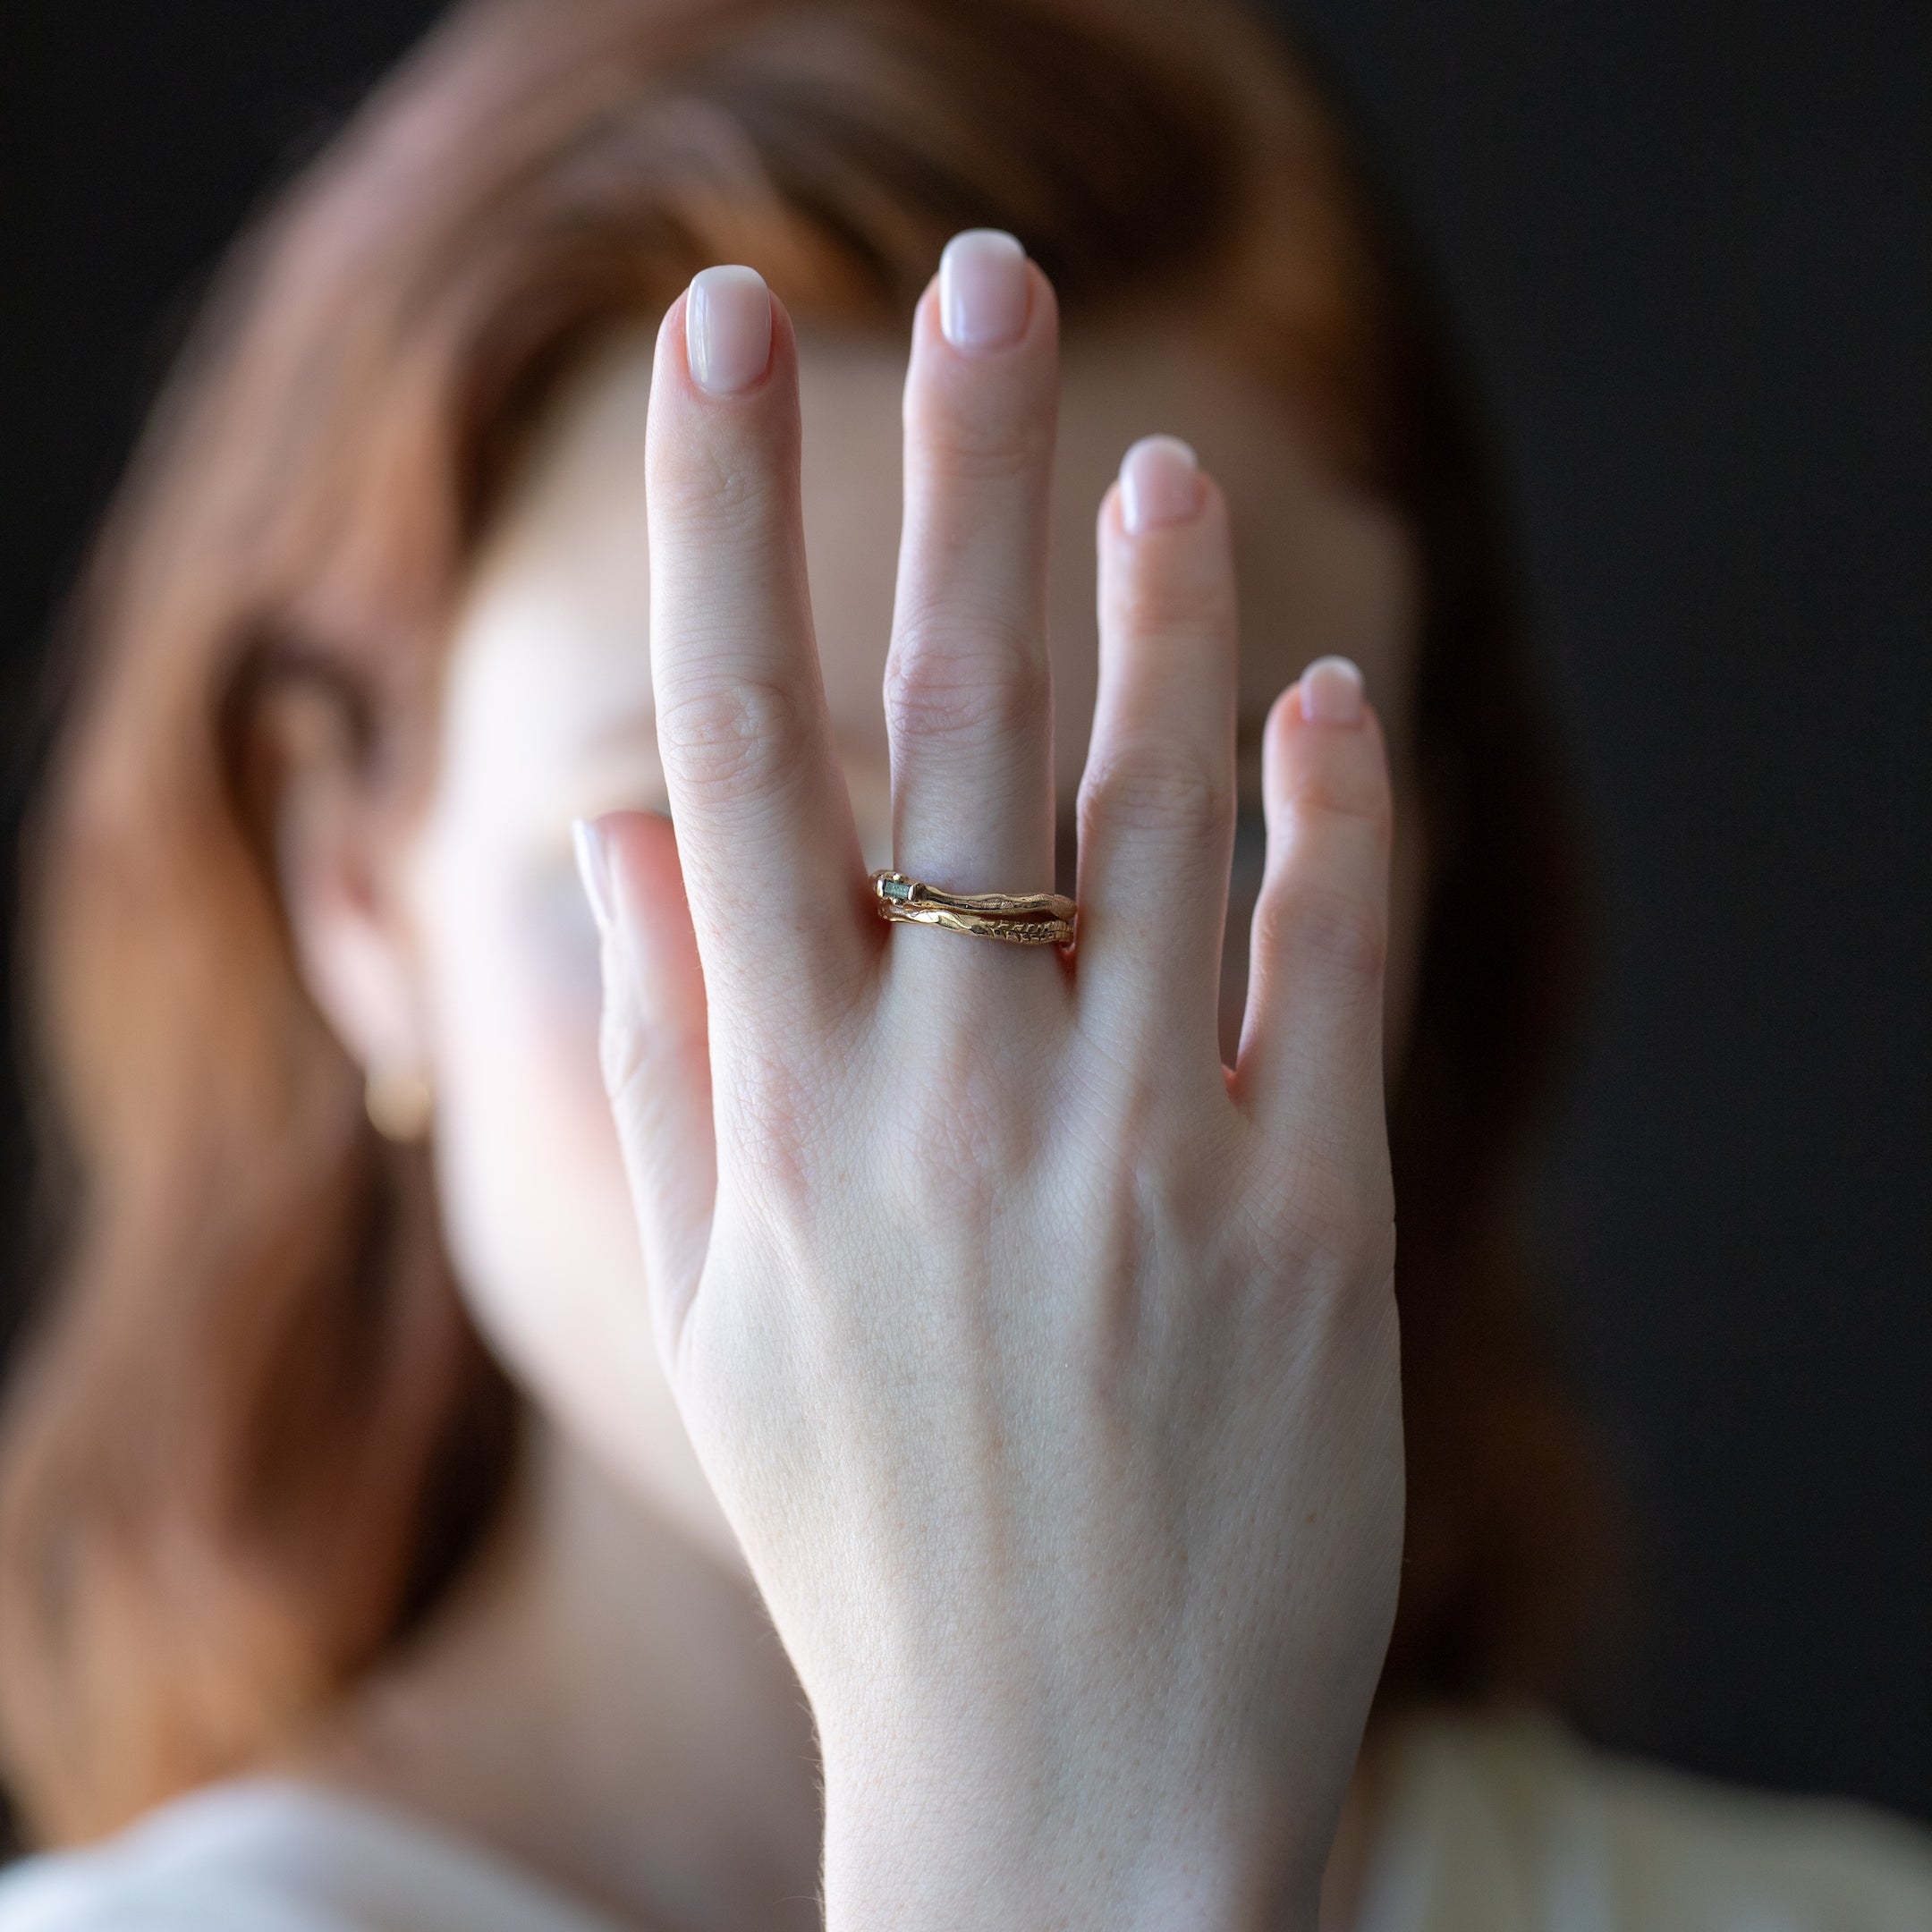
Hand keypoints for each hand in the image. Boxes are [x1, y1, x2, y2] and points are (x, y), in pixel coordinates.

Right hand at [577, 241, 1402, 1931]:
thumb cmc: (864, 1533)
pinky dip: (1334, 819)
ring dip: (1164, 616)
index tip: (718, 332)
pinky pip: (1324, 974)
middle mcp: (944, 1104)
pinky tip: (1332, 695)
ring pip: (1159, 815)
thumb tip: (612, 838)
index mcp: (778, 1114)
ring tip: (1161, 464)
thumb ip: (659, 1066)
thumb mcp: (713, 1314)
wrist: (1062, 1776)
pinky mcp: (1306, 1232)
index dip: (720, 517)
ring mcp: (1131, 1160)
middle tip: (970, 281)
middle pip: (942, 721)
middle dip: (948, 474)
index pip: (731, 742)